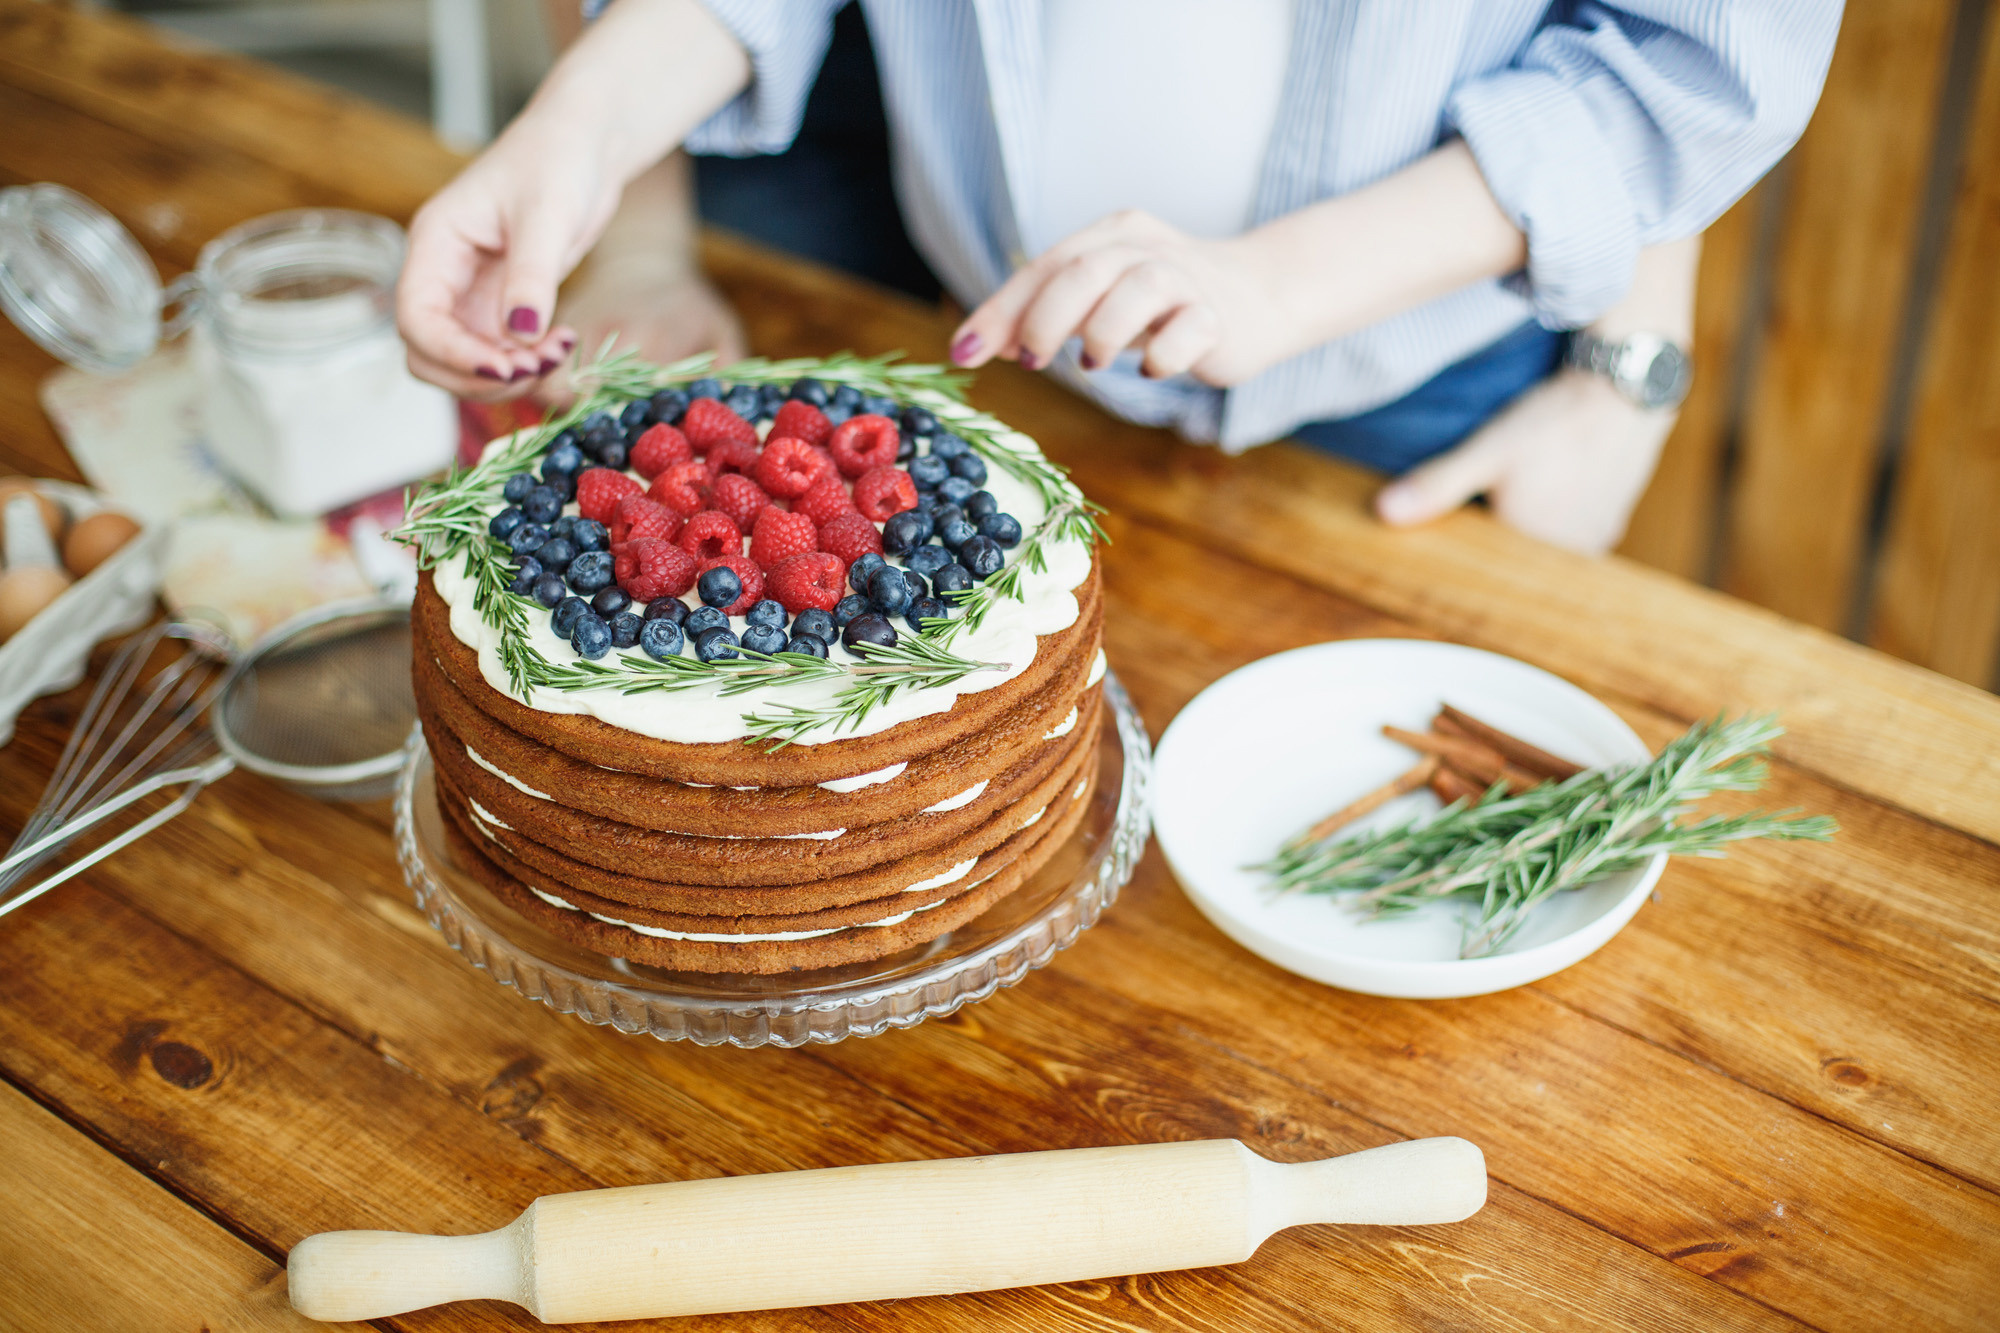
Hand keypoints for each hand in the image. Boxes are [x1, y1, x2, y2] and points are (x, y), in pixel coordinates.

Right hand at [394, 0, 752, 400]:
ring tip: (560, 352)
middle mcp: (443, 274)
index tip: (503, 368)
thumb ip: (531, 276)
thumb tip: (520, 335)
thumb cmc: (557, 161)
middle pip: (428, 353)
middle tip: (538, 367)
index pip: (416, 318)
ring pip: (463, 361)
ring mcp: (471, 294)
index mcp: (435, 243)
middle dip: (478, 374)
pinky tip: (564, 343)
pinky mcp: (501, 306)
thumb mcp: (546, 215)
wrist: (584, 147)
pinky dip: (529, 362)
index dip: (451, 354)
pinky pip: (499, 353)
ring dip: (508, 375)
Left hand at [948, 210, 1293, 386]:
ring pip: (1138, 289)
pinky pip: (1188, 332)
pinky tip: (1153, 370)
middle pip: (1085, 271)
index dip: (1001, 310)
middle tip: (1033, 361)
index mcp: (1111, 235)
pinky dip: (1161, 358)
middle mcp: (1146, 247)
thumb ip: (1044, 313)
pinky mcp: (1220, 316)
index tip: (965, 352)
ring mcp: (1188, 279)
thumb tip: (980, 344)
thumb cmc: (1164, 302)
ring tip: (1094, 364)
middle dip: (1046, 320)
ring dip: (1102, 334)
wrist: (1260, 295)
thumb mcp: (1098, 299)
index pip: (1044, 267)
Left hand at [1373, 369, 1676, 554]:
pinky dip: (1558, 518)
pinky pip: (1573, 534)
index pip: (1481, 562)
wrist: (1629, 388)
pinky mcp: (1612, 523)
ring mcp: (1594, 541)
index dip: (1466, 540)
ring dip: (1531, 528)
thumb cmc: (1556, 420)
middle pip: (1515, 557)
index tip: (1461, 517)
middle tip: (1493, 495)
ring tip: (1526, 489)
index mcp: (1530, 548)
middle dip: (1498, 535)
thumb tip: (1384, 513)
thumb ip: (1437, 486)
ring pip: (1545, 547)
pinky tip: (1551, 488)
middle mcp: (1567, 556)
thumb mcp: (1488, 450)